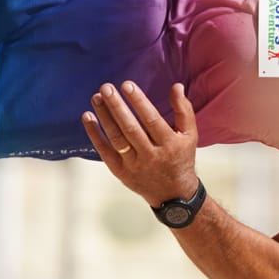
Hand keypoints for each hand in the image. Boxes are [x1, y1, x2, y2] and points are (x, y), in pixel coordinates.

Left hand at [83, 80, 199, 206]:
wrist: (173, 193)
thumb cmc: (181, 157)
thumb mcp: (190, 135)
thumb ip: (184, 110)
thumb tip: (176, 86)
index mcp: (169, 144)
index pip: (151, 120)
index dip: (139, 102)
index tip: (127, 85)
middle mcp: (151, 156)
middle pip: (130, 129)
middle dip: (117, 107)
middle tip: (106, 88)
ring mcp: (134, 165)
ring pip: (116, 138)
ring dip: (104, 117)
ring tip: (96, 98)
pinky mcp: (121, 172)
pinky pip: (104, 151)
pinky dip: (94, 134)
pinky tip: (88, 117)